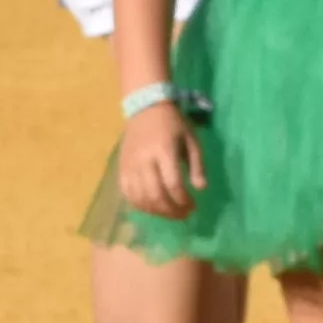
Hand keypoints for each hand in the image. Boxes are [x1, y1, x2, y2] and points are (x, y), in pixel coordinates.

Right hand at [117, 99, 201, 218]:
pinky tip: (151, 207)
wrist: (145, 107)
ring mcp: (130, 165)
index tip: (193, 206)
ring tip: (169, 213)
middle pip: (155, 195)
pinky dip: (139, 205)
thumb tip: (201, 189)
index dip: (183, 200)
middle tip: (183, 215)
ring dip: (156, 211)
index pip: (172, 184)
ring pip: (140, 198)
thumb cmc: (173, 124)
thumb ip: (197, 165)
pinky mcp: (122, 167)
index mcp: (164, 151)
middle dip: (171, 211)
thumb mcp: (192, 140)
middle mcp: (144, 160)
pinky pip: (127, 193)